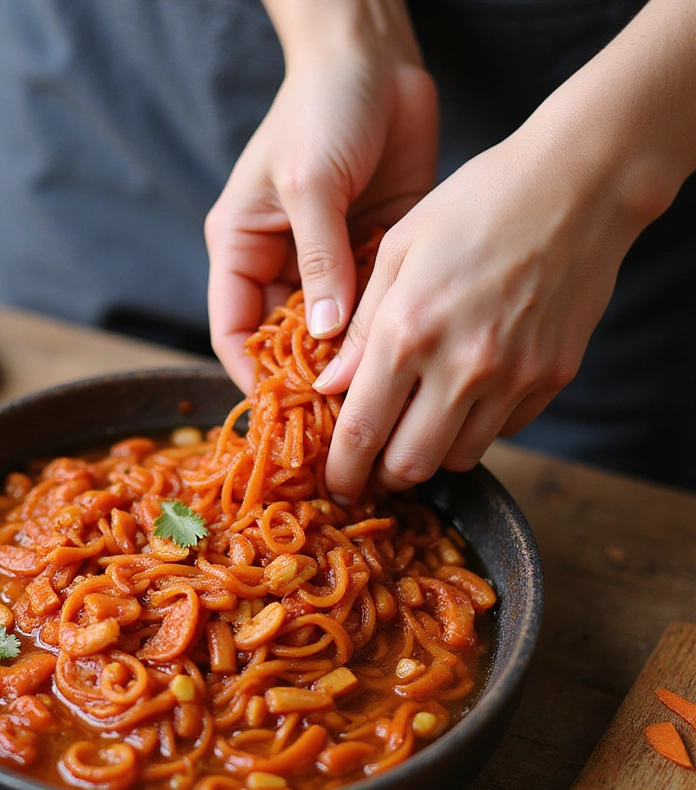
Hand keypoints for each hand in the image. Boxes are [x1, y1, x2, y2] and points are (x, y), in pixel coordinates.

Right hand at [206, 18, 437, 392]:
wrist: (376, 55)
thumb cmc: (323, 107)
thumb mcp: (309, 184)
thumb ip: (319, 260)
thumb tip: (327, 336)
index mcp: (243, 248)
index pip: (235, 331)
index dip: (253, 374)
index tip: (284, 411)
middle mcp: (283, 263)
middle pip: (285, 342)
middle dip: (307, 379)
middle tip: (339, 420)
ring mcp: (329, 261)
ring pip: (332, 332)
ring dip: (349, 363)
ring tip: (375, 400)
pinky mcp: (371, 253)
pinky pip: (373, 305)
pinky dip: (384, 331)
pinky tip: (404, 359)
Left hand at [313, 127, 639, 497]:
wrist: (581, 183)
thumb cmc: (479, 203)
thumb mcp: (398, 250)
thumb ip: (360, 328)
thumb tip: (330, 387)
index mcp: (408, 332)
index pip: (361, 433)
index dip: (342, 472)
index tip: (335, 485)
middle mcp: (460, 367)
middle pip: (410, 465)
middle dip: (383, 475)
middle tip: (373, 464)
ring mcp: (513, 377)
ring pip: (459, 457)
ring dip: (431, 454)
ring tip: (418, 425)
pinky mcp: (552, 377)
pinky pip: (504, 431)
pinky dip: (477, 428)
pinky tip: (466, 396)